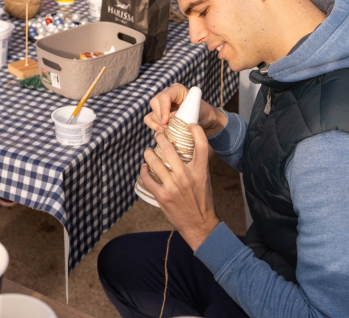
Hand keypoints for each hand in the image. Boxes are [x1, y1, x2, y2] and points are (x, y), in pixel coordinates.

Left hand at [141, 126, 220, 249]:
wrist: (199, 224)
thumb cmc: (202, 200)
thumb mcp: (204, 179)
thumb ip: (197, 164)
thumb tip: (187, 147)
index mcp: (200, 171)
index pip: (202, 145)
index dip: (196, 131)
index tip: (188, 125)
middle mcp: (186, 177)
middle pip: (170, 149)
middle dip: (161, 138)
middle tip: (158, 135)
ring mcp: (173, 187)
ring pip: (155, 162)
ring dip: (149, 153)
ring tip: (148, 151)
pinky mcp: (162, 196)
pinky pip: (148, 178)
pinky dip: (144, 170)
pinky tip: (144, 167)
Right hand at [145, 82, 225, 135]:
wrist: (206, 120)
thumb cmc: (203, 113)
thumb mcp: (196, 112)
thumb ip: (184, 113)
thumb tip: (171, 120)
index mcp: (177, 89)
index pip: (164, 97)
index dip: (164, 109)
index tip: (166, 121)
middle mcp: (167, 94)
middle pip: (155, 103)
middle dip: (161, 117)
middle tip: (170, 126)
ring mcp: (162, 104)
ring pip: (152, 111)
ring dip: (158, 123)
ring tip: (169, 130)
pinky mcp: (159, 113)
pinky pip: (149, 118)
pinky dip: (153, 125)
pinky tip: (162, 131)